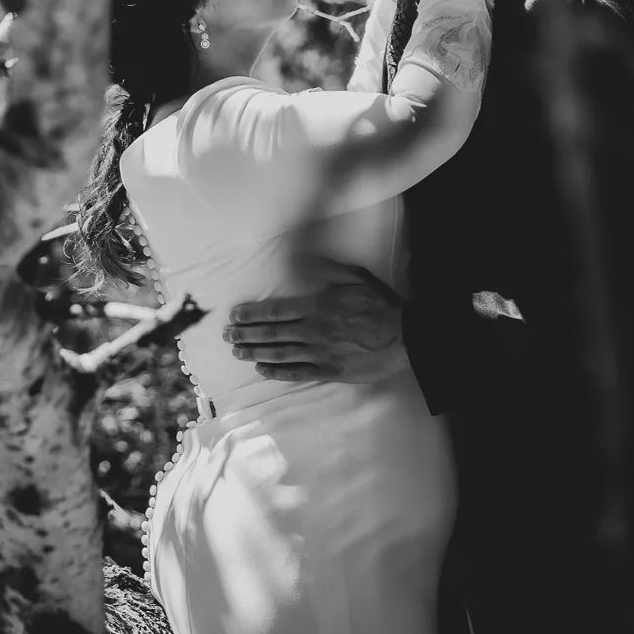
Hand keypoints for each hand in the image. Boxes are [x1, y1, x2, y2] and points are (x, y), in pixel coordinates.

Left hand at [222, 260, 406, 383]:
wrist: (406, 338)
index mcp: (317, 306)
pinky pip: (297, 373)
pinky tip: (262, 370)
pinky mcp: (330, 371)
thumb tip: (302, 260)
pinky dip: (277, 372)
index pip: (275, 311)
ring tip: (237, 352)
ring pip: (279, 354)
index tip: (234, 316)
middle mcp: (313, 331)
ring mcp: (320, 353)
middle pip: (271, 333)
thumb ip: (326, 269)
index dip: (251, 314)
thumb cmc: (381, 306)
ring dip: (255, 353)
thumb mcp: (356, 277)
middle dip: (245, 334)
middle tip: (226, 336)